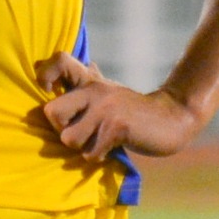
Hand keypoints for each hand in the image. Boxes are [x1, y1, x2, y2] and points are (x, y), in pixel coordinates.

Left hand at [38, 53, 200, 159]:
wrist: (172, 118)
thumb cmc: (134, 109)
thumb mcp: (111, 91)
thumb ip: (95, 80)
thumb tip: (88, 64)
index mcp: (89, 81)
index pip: (59, 61)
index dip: (46, 75)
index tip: (50, 91)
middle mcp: (93, 91)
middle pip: (51, 113)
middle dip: (62, 130)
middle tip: (80, 132)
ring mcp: (104, 108)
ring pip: (69, 139)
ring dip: (83, 148)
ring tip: (99, 141)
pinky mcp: (116, 127)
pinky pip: (90, 153)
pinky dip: (99, 157)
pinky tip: (112, 147)